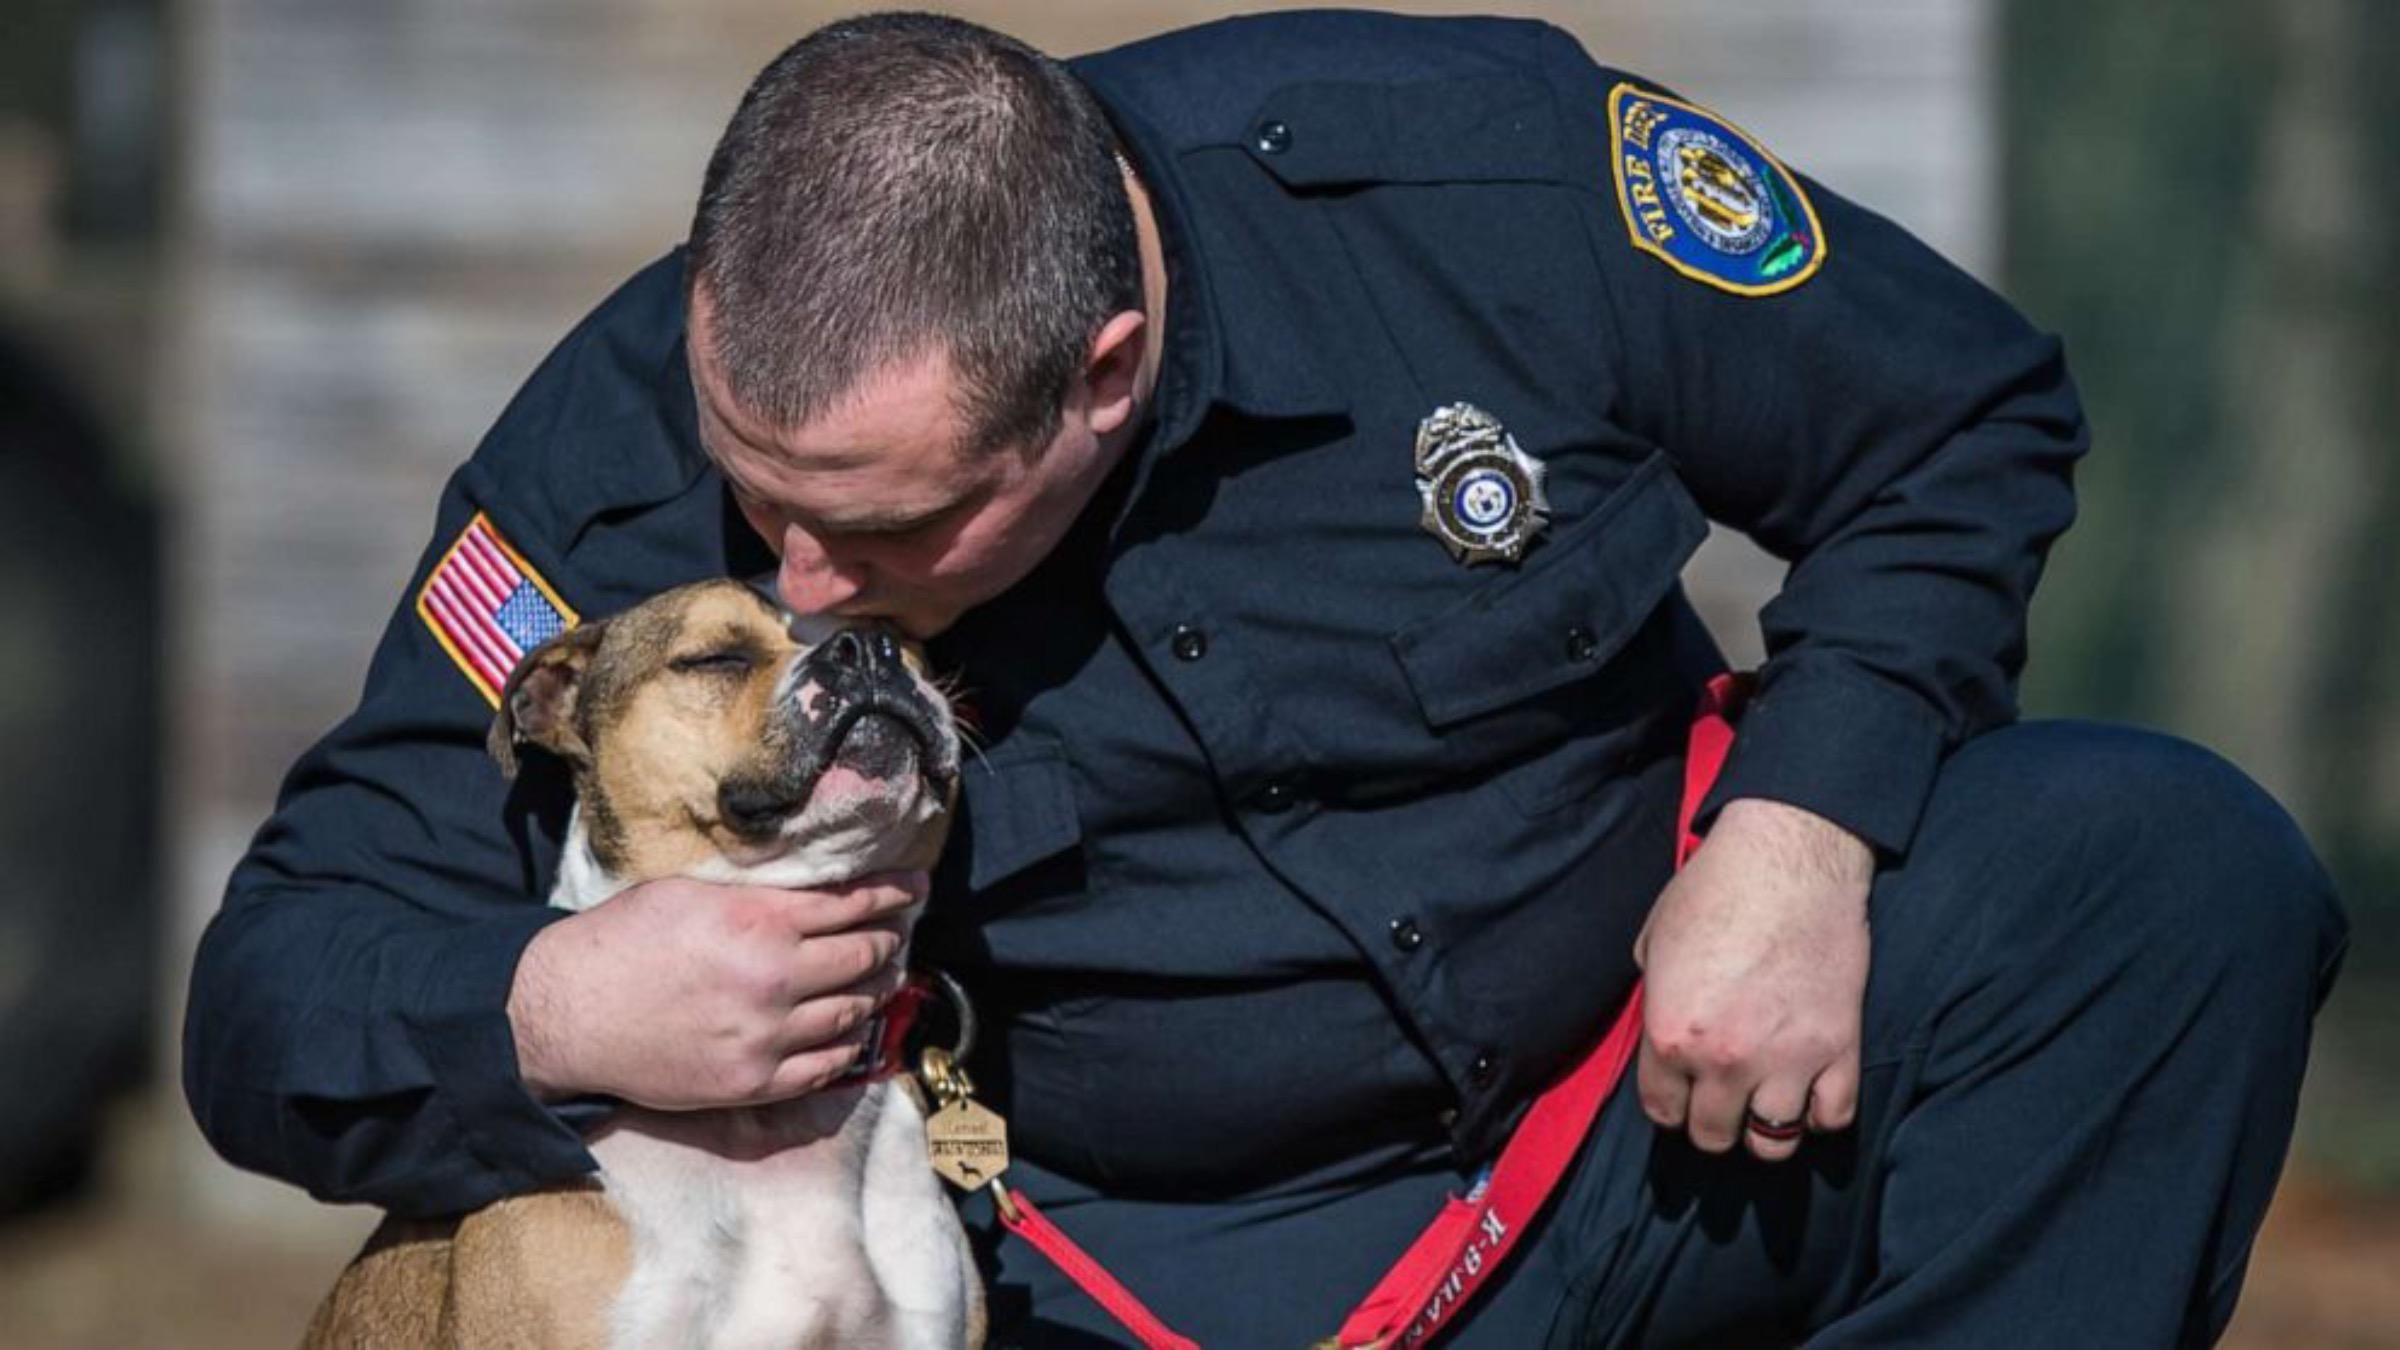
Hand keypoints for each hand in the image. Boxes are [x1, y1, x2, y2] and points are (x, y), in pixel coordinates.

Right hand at [506, 871, 926, 1108]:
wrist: (566, 1013)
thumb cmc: (622, 941)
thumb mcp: (691, 893)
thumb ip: (757, 894)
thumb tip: (809, 890)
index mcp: (760, 921)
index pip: (852, 904)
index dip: (893, 893)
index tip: (916, 888)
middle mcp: (774, 978)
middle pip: (863, 956)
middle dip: (889, 939)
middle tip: (899, 930)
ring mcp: (767, 1036)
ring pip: (851, 1011)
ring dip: (875, 990)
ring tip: (884, 976)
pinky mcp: (752, 1081)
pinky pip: (825, 1066)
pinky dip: (849, 1045)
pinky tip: (855, 1030)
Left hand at [1633, 797, 1871, 1160]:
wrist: (1789, 858)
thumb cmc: (1714, 889)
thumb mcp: (1654, 942)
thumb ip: (1655, 1000)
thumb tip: (1660, 1032)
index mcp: (1672, 1035)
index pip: (1662, 1111)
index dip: (1670, 1104)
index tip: (1680, 1095)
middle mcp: (1726, 1060)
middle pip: (1713, 1136)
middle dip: (1712, 1121)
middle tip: (1720, 1098)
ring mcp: (1787, 1060)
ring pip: (1772, 1143)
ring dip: (1764, 1127)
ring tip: (1763, 1104)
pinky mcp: (1840, 1048)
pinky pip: (1833, 1117)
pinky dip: (1821, 1113)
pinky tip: (1809, 1093)